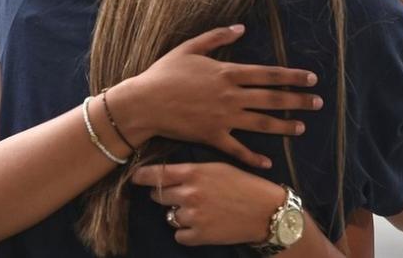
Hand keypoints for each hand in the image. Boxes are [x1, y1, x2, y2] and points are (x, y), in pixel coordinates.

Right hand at [112, 25, 321, 168]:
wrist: (145, 102)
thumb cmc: (164, 73)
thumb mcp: (190, 48)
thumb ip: (217, 36)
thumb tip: (241, 28)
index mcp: (227, 72)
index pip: (269, 74)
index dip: (293, 76)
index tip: (312, 78)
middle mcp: (231, 95)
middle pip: (272, 98)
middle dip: (298, 100)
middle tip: (318, 103)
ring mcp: (224, 118)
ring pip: (261, 123)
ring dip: (284, 126)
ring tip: (301, 128)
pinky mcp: (213, 136)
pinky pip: (238, 149)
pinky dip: (254, 157)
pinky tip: (268, 162)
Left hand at [131, 162, 284, 245]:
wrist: (266, 211)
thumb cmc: (244, 184)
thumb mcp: (217, 167)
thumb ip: (190, 171)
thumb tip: (165, 175)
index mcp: (193, 172)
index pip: (155, 174)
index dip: (142, 176)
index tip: (135, 178)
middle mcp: (189, 193)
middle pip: (158, 195)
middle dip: (165, 195)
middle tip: (182, 195)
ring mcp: (193, 216)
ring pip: (169, 216)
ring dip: (179, 214)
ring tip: (200, 211)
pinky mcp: (199, 236)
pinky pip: (179, 234)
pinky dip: (187, 232)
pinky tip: (202, 225)